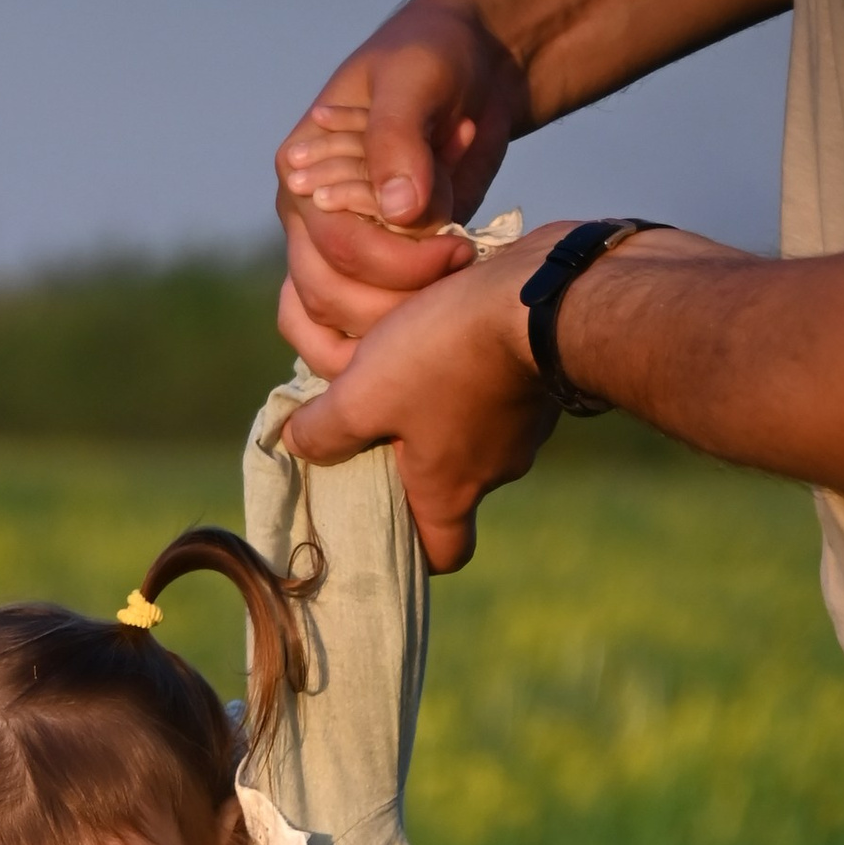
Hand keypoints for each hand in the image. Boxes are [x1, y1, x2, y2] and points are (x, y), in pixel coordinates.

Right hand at [274, 0, 528, 369]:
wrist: (474, 66)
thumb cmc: (437, 59)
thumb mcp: (416, 76)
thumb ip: (401, 137)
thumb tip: (401, 209)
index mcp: (301, 175)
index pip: (334, 245)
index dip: (396, 261)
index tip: (459, 248)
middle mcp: (306, 223)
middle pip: (327, 298)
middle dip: (396, 303)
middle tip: (462, 278)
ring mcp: (333, 255)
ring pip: (333, 328)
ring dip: (391, 332)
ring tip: (446, 309)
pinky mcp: (369, 276)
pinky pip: (356, 334)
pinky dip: (388, 345)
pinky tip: (430, 336)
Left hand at [283, 225, 565, 570]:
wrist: (545, 292)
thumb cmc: (449, 354)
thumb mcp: (365, 392)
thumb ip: (326, 427)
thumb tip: (296, 442)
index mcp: (451, 492)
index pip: (442, 553)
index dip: (416, 547)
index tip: (392, 518)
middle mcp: (496, 471)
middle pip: (455, 487)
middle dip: (422, 464)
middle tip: (389, 427)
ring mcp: (529, 427)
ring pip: (480, 435)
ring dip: (452, 412)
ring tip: (423, 369)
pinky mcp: (547, 381)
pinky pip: (507, 392)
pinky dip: (484, 376)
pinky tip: (463, 339)